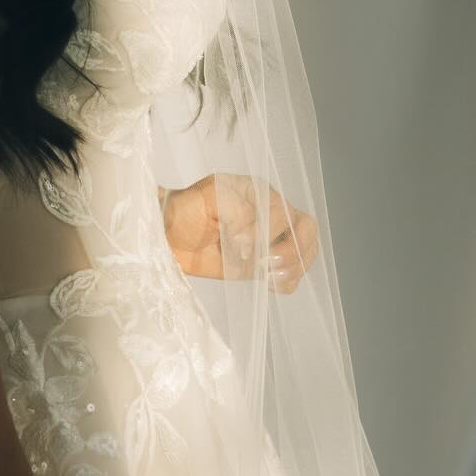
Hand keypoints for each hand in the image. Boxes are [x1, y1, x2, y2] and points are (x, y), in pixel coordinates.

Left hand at [160, 172, 319, 292]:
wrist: (169, 236)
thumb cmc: (184, 210)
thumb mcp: (205, 197)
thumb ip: (232, 209)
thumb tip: (249, 240)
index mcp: (259, 192)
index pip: (282, 211)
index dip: (265, 230)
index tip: (238, 242)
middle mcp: (271, 214)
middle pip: (306, 229)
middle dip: (292, 250)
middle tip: (267, 263)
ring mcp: (271, 241)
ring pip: (306, 253)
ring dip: (291, 268)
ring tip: (264, 275)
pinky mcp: (265, 265)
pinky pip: (292, 277)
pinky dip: (285, 283)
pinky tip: (266, 283)